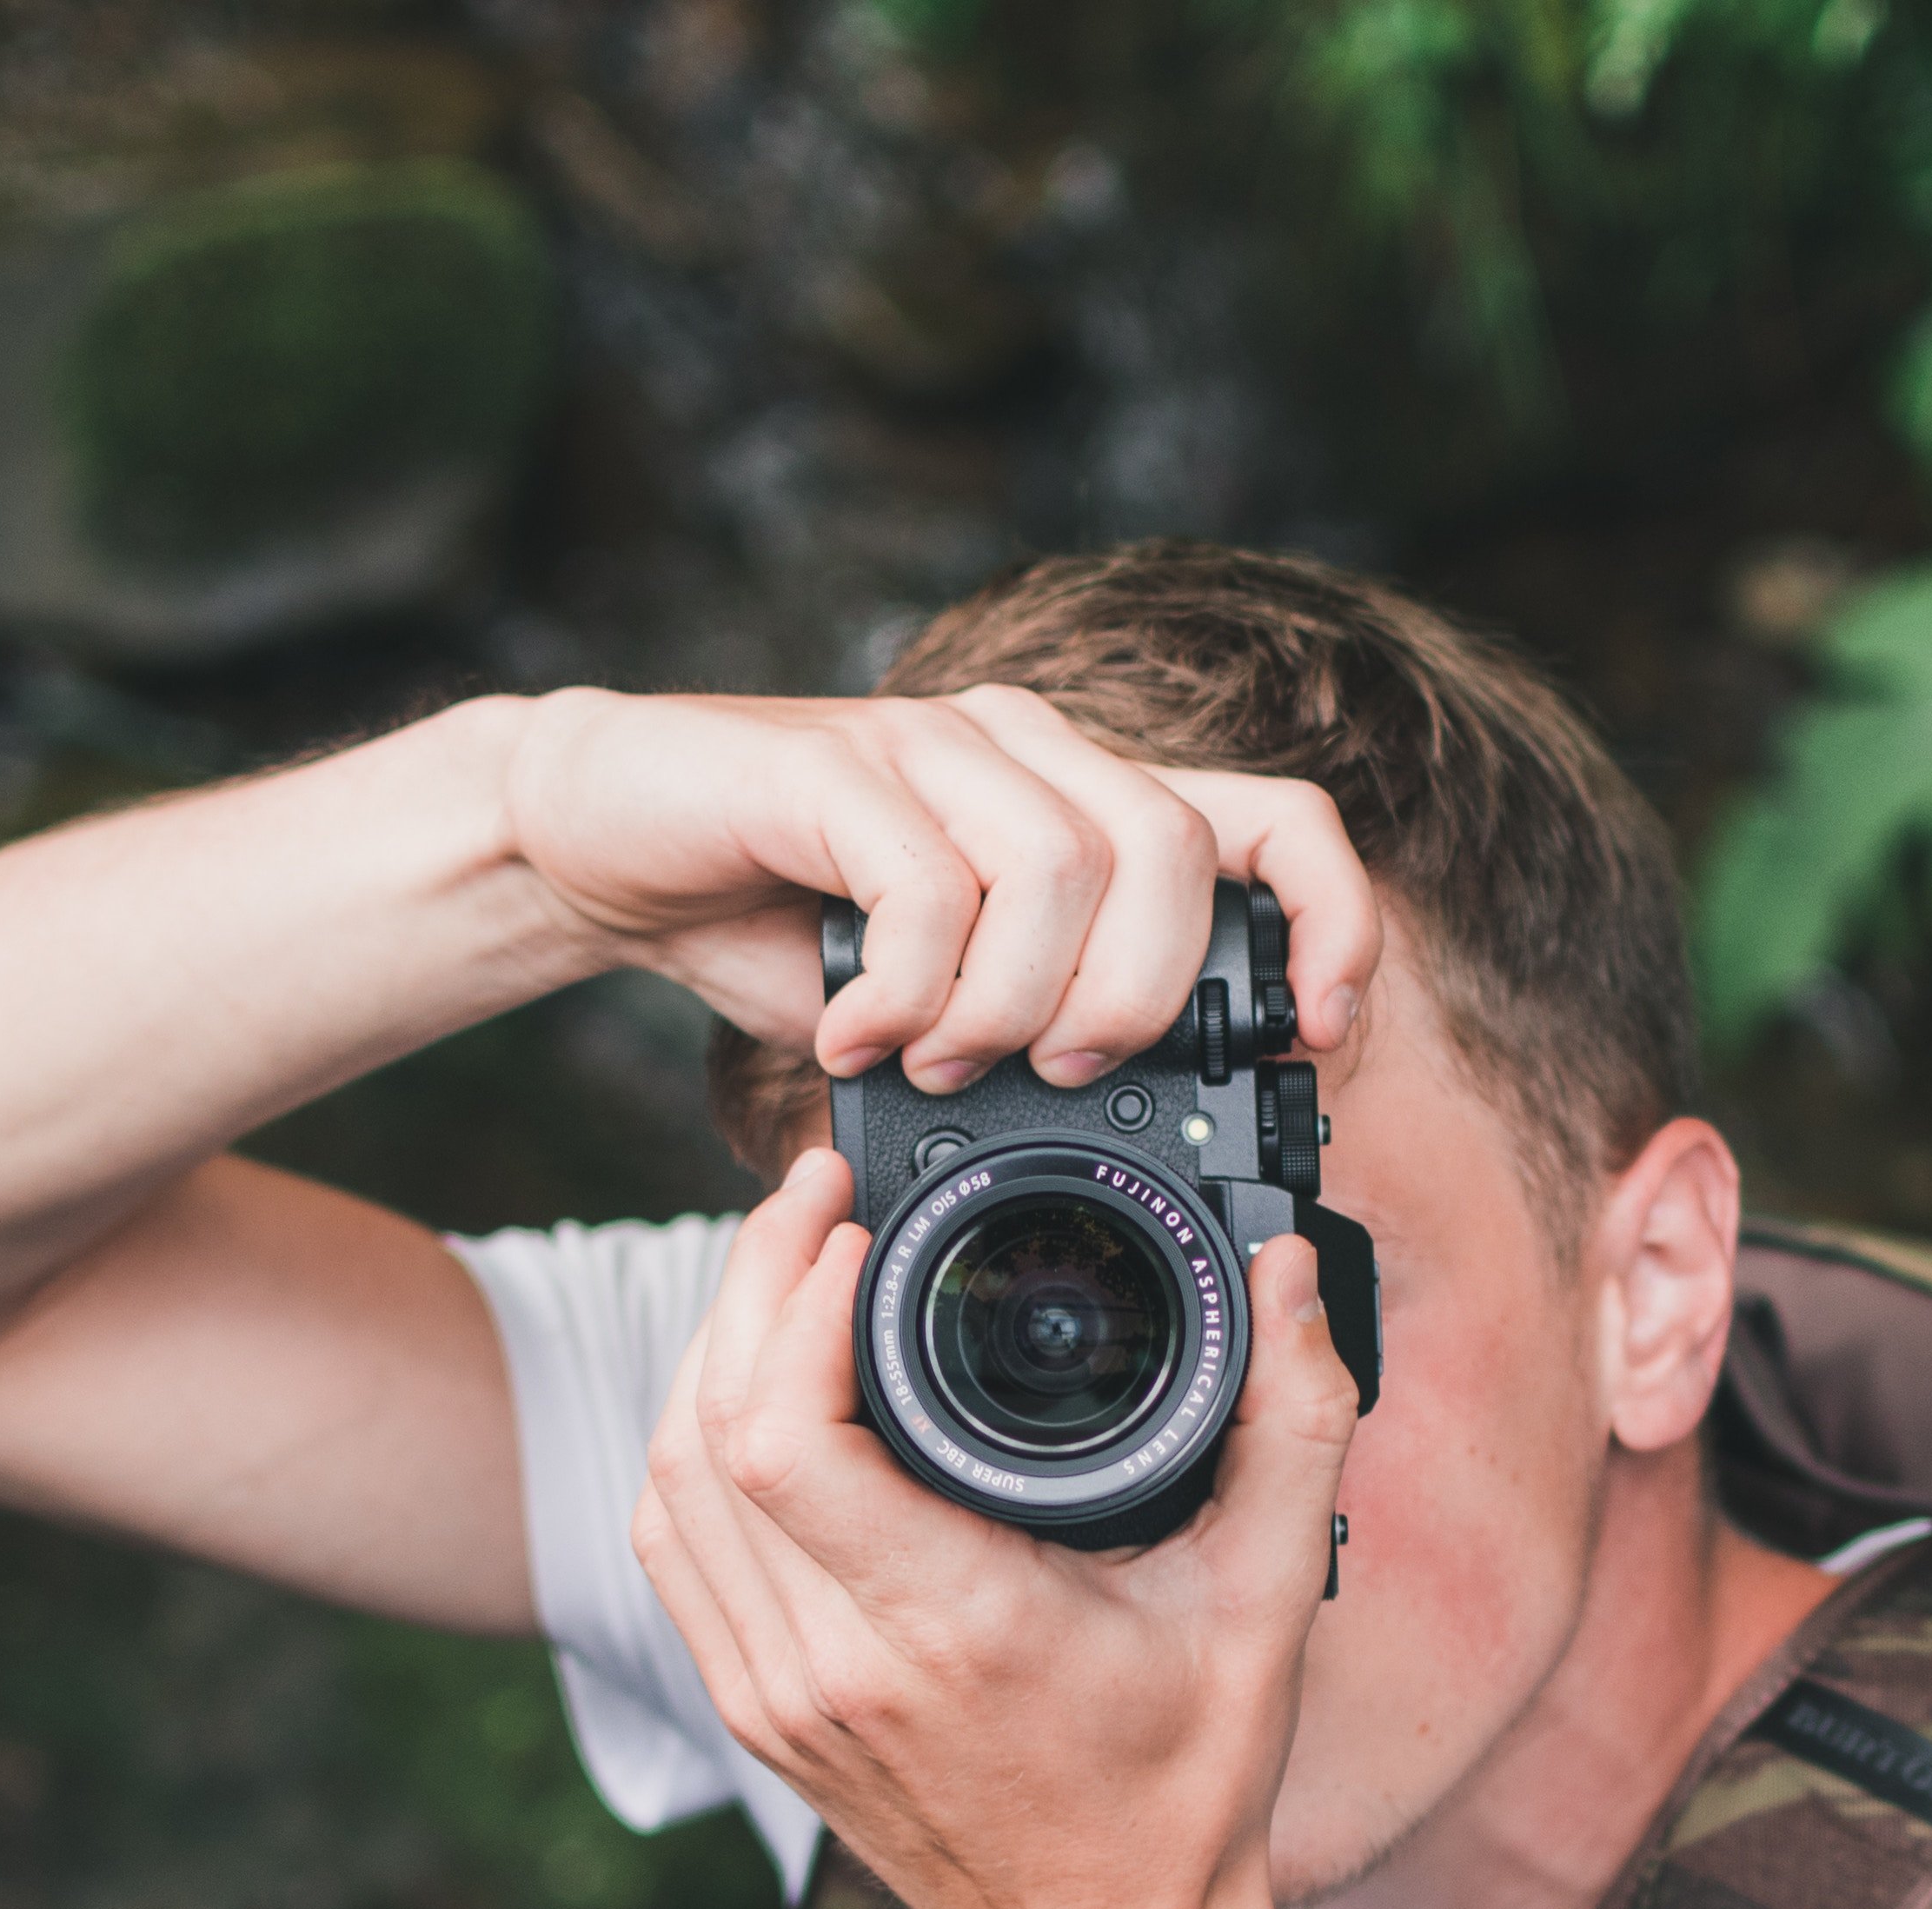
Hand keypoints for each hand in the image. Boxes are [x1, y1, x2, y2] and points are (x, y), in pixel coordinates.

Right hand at [498, 687, 1383, 1092]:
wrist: (601, 842)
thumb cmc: (780, 922)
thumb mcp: (943, 996)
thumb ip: (1035, 1033)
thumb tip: (1131, 1143)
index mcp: (1081, 795)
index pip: (1275, 819)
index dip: (1330, 919)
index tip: (1319, 1033)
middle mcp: (1025, 747)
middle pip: (1174, 851)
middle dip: (1139, 997)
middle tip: (1058, 1074)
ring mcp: (931, 741)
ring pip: (1063, 867)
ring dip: (1013, 1004)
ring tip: (943, 1062)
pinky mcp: (830, 762)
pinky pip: (927, 882)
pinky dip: (909, 992)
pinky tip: (858, 1037)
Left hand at [630, 1145, 1360, 1908]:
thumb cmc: (1185, 1793)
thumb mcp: (1266, 1604)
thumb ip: (1294, 1424)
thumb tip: (1289, 1274)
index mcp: (952, 1628)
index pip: (786, 1437)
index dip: (790, 1301)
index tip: (854, 1219)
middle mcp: (835, 1666)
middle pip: (706, 1432)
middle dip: (744, 1285)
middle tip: (812, 1199)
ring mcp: (776, 1696)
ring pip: (670, 1484)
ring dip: (708, 1356)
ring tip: (785, 1270)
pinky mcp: (753, 1711)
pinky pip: (677, 1549)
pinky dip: (697, 1447)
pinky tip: (755, 1385)